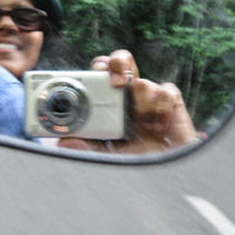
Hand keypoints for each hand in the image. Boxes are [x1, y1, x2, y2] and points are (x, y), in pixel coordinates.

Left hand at [59, 49, 196, 152]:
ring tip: (145, 126)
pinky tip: (159, 126)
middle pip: (121, 60)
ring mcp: (150, 97)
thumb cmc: (136, 161)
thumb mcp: (108, 156)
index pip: (101, 73)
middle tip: (118, 83)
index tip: (98, 74)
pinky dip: (162, 108)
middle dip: (118, 63)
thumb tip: (63, 142)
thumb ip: (88, 148)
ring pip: (143, 82)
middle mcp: (129, 95)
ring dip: (142, 105)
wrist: (166, 173)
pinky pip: (166, 92)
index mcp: (110, 102)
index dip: (100, 67)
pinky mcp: (171, 101)